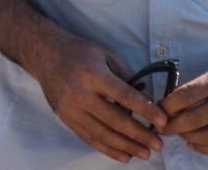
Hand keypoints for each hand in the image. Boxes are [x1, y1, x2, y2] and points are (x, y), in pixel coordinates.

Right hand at [31, 34, 165, 162]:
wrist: (44, 54)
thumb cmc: (79, 52)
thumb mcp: (105, 54)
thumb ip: (124, 76)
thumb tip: (144, 99)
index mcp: (94, 74)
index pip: (125, 96)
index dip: (146, 110)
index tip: (163, 122)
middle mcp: (81, 94)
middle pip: (116, 120)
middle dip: (140, 134)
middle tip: (158, 144)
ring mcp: (71, 108)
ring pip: (103, 133)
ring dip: (126, 146)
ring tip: (145, 154)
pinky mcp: (65, 118)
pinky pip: (89, 138)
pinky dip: (108, 149)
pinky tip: (124, 156)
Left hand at [160, 55, 207, 154]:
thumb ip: (199, 85)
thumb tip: (173, 103)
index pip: (187, 95)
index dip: (168, 106)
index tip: (158, 110)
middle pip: (195, 118)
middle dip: (173, 125)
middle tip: (162, 128)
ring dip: (188, 138)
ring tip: (179, 134)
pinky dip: (206, 148)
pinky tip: (195, 144)